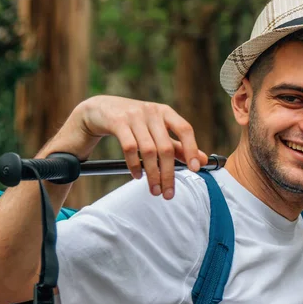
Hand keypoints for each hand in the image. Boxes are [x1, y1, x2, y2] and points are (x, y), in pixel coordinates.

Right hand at [55, 96, 207, 199]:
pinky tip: (137, 176)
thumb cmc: (134, 123)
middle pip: (165, 146)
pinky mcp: (117, 122)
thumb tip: (203, 161)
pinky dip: (134, 165)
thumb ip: (178, 146)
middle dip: (169, 173)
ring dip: (152, 174)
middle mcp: (152, 112)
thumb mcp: (156, 131)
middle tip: (168, 193)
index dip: (191, 149)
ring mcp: (134, 116)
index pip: (184, 129)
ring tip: (154, 189)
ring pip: (148, 150)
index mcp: (165, 112)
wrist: (100, 109)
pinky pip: (129, 148)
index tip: (196, 169)